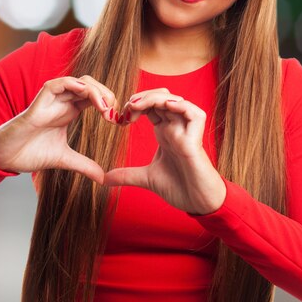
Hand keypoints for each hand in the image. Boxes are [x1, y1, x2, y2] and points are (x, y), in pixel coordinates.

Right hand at [0, 75, 118, 182]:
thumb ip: (84, 165)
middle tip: (115, 115)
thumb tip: (103, 178)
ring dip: (96, 91)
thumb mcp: (65, 159)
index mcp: (71, 110)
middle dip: (108, 96)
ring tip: (106, 109)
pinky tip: (87, 97)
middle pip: (92, 86)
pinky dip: (76, 86)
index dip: (110, 105)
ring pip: (80, 82)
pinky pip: (60, 83)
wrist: (7, 156)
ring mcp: (53, 98)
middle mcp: (64, 101)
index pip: (96, 97)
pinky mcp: (41, 99)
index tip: (119, 122)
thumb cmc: (31, 152)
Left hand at [103, 89, 226, 214]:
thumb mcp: (146, 178)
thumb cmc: (179, 188)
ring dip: (155, 98)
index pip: (151, 106)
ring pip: (175, 100)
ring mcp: (187, 132)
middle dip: (142, 97)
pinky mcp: (197, 140)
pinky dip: (181, 106)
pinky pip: (195, 114)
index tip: (120, 118)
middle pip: (161, 97)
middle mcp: (176, 127)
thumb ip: (126, 175)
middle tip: (126, 107)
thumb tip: (103, 179)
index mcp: (165, 132)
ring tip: (137, 105)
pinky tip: (165, 107)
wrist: (198, 204)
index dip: (135, 105)